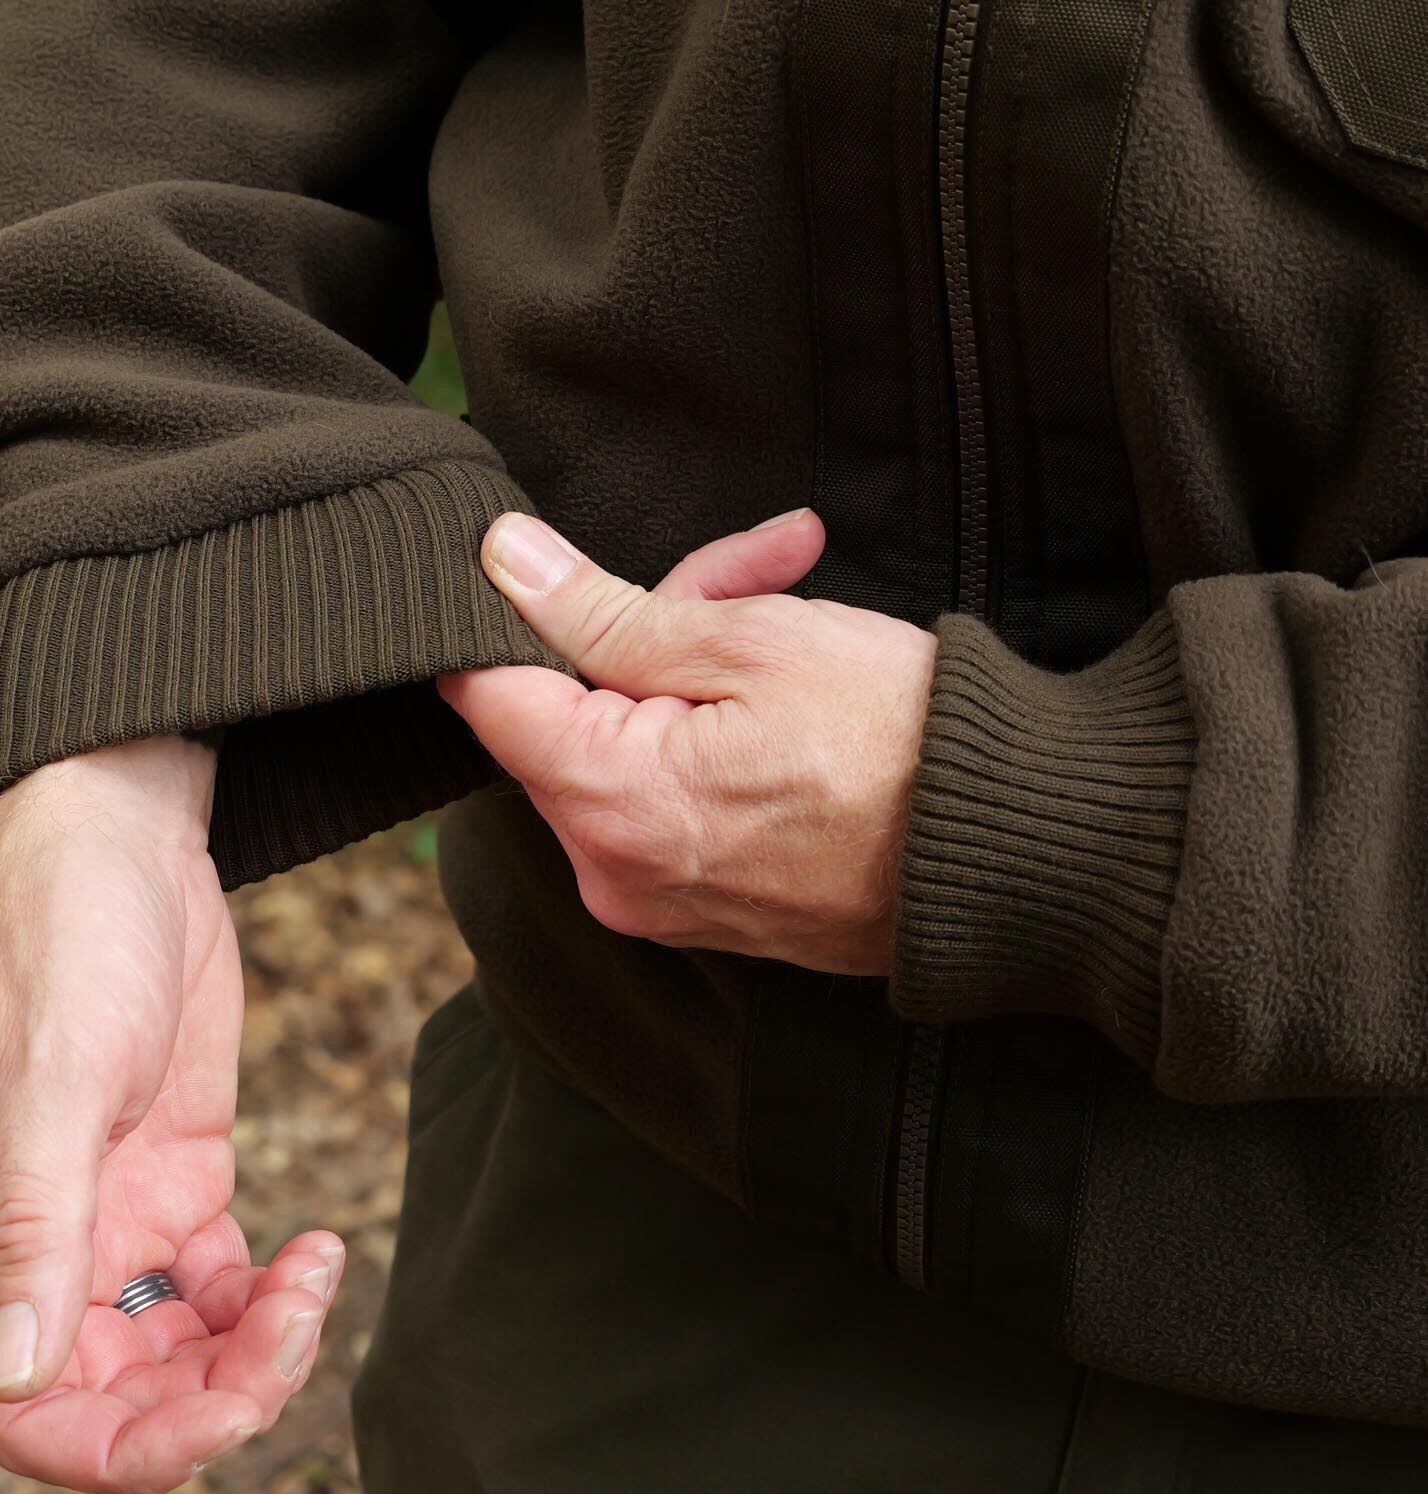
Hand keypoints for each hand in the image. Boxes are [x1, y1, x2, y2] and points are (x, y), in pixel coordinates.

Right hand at [0, 737, 343, 1493]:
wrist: (118, 830)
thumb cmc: (58, 937)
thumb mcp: (51, 1078)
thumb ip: (32, 1230)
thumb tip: (17, 1384)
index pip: (29, 1418)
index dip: (123, 1451)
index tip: (224, 1407)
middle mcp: (42, 1253)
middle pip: (121, 1405)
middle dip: (216, 1399)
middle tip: (294, 1323)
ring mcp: (115, 1223)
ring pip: (183, 1362)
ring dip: (258, 1354)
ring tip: (316, 1277)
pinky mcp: (180, 1186)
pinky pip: (227, 1297)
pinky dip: (278, 1300)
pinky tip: (322, 1247)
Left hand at [440, 510, 937, 974]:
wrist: (1027, 858)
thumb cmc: (904, 739)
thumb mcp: (748, 642)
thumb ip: (604, 611)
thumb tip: (499, 562)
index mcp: (608, 807)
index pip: (489, 696)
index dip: (513, 615)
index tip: (560, 562)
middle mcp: (612, 874)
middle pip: (570, 716)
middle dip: (647, 623)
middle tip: (758, 565)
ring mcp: (657, 901)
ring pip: (626, 747)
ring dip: (694, 663)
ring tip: (796, 591)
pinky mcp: (701, 909)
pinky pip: (669, 798)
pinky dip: (710, 733)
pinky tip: (793, 679)